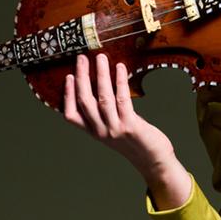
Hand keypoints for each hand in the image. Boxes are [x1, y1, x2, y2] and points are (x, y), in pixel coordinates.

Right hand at [62, 53, 175, 178]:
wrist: (153, 161)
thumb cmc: (134, 142)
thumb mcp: (113, 131)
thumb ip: (104, 115)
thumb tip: (101, 87)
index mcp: (94, 132)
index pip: (71, 115)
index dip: (67, 95)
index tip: (68, 76)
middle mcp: (101, 131)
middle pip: (85, 101)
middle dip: (82, 77)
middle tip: (82, 58)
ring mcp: (115, 129)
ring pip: (103, 97)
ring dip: (101, 75)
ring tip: (100, 58)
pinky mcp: (131, 126)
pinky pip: (123, 99)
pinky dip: (120, 81)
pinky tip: (120, 68)